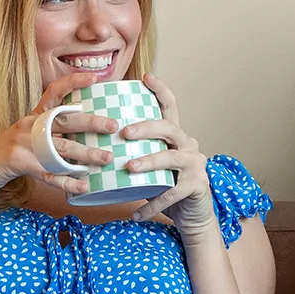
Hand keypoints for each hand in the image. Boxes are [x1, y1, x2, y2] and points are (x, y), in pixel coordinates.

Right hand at [0, 71, 114, 200]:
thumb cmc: (4, 156)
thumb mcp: (25, 138)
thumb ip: (48, 135)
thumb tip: (79, 139)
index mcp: (33, 117)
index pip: (54, 92)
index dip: (73, 82)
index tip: (95, 78)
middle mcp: (29, 125)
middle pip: (65, 120)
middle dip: (92, 123)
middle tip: (113, 126)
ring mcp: (23, 143)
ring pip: (61, 148)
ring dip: (86, 154)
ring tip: (106, 159)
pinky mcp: (18, 162)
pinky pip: (48, 173)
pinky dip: (67, 181)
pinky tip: (82, 186)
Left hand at [120, 76, 217, 233]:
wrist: (193, 216)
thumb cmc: (166, 186)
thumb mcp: (153, 165)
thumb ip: (137, 153)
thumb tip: (98, 146)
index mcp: (176, 136)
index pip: (170, 106)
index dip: (160, 90)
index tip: (145, 76)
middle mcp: (189, 145)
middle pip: (169, 127)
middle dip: (146, 127)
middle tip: (124, 133)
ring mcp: (195, 165)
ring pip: (172, 158)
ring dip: (149, 161)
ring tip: (129, 167)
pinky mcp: (196, 186)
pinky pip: (172, 192)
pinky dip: (153, 203)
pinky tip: (137, 213)